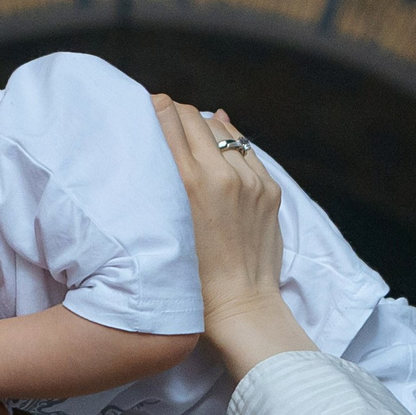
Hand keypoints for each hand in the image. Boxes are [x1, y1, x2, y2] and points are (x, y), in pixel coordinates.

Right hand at [150, 97, 314, 380]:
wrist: (241, 307)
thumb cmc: (190, 277)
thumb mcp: (165, 225)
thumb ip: (164, 179)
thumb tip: (165, 134)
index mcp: (190, 183)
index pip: (171, 119)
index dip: (156, 108)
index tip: (145, 108)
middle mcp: (223, 174)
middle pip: (194, 118)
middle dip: (177, 116)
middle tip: (163, 121)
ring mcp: (251, 180)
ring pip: (221, 130)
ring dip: (203, 130)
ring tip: (190, 139)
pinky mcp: (270, 189)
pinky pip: (245, 149)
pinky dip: (229, 144)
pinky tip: (217, 147)